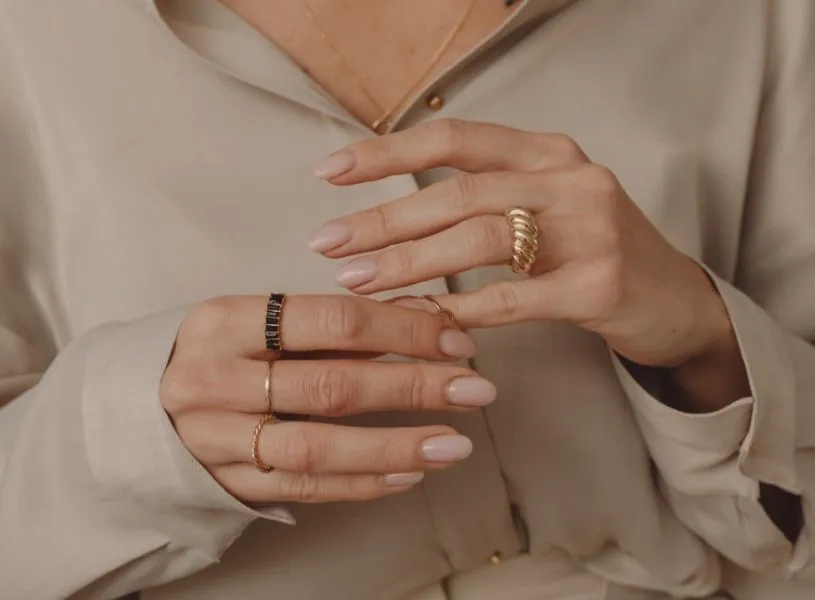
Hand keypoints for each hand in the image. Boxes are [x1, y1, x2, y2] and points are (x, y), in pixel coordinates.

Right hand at [162, 294, 490, 503]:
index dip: (400, 329)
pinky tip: (407, 474)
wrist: (138, 402)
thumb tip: (427, 322)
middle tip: (473, 388)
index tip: (455, 339)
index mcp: (226, 320)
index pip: (330, 321)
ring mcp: (216, 437)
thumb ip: (331, 324)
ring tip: (454, 444)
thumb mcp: (259, 321)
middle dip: (412, 386)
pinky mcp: (225, 480)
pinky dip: (360, 482)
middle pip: (330, 384)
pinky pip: (301, 487)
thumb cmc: (219, 352)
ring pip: (316, 445)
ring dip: (394, 445)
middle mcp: (215, 378)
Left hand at [309, 120, 746, 406]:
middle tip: (327, 244)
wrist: (677, 302)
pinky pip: (514, 297)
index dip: (386, 153)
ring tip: (357, 282)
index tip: (328, 171)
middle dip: (384, 219)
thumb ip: (482, 201)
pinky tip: (419, 321)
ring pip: (480, 237)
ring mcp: (592, 228)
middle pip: (458, 191)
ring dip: (410, 262)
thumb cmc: (593, 254)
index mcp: (546, 152)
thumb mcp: (544, 208)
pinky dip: (460, 309)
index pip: (454, 138)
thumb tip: (388, 218)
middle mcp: (570, 178)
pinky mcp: (602, 283)